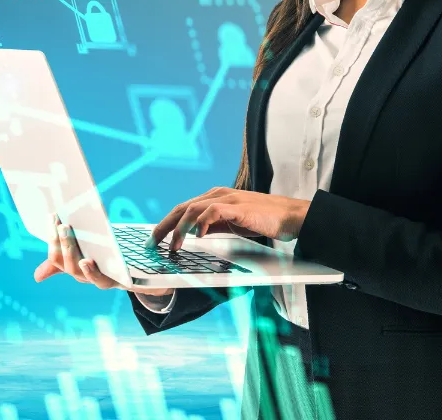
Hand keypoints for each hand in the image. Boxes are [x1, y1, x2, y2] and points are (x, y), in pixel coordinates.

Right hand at [33, 214, 175, 296]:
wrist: (133, 277)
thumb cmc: (104, 260)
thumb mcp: (83, 256)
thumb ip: (62, 260)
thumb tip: (36, 277)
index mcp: (71, 266)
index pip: (54, 256)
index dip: (51, 238)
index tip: (52, 216)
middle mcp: (81, 275)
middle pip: (65, 262)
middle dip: (62, 242)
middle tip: (62, 223)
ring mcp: (96, 280)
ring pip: (78, 271)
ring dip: (71, 251)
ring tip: (68, 232)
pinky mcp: (113, 283)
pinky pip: (99, 281)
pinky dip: (91, 272)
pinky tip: (87, 260)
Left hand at [146, 186, 310, 252]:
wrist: (290, 216)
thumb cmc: (262, 219)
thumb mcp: (231, 222)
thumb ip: (213, 224)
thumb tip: (194, 234)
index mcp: (213, 198)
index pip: (182, 209)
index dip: (165, 223)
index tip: (153, 239)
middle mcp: (217, 195)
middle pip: (181, 208)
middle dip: (163, 226)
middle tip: (151, 243)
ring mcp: (227, 199)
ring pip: (193, 210)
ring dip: (179, 229)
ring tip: (173, 245)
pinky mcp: (238, 206)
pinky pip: (213, 211)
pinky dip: (202, 222)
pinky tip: (198, 236)